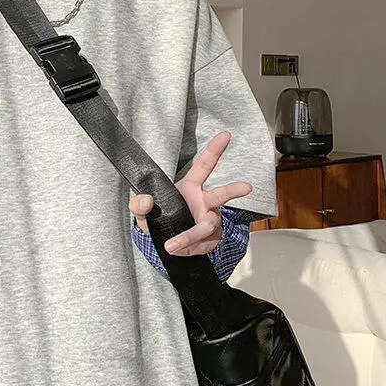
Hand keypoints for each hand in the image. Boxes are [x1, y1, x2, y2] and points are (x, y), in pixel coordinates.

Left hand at [129, 130, 251, 256]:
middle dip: (233, 190)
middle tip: (247, 187)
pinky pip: (199, 246)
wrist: (167, 243)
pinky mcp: (210, 240)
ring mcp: (209, 221)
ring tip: (172, 246)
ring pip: (206, 227)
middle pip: (221, 195)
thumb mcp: (144, 212)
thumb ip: (139, 204)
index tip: (225, 135)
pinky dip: (184, 249)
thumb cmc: (159, 219)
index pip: (203, 167)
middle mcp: (204, 203)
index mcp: (190, 188)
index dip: (214, 151)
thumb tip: (145, 200)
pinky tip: (174, 251)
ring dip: (189, 237)